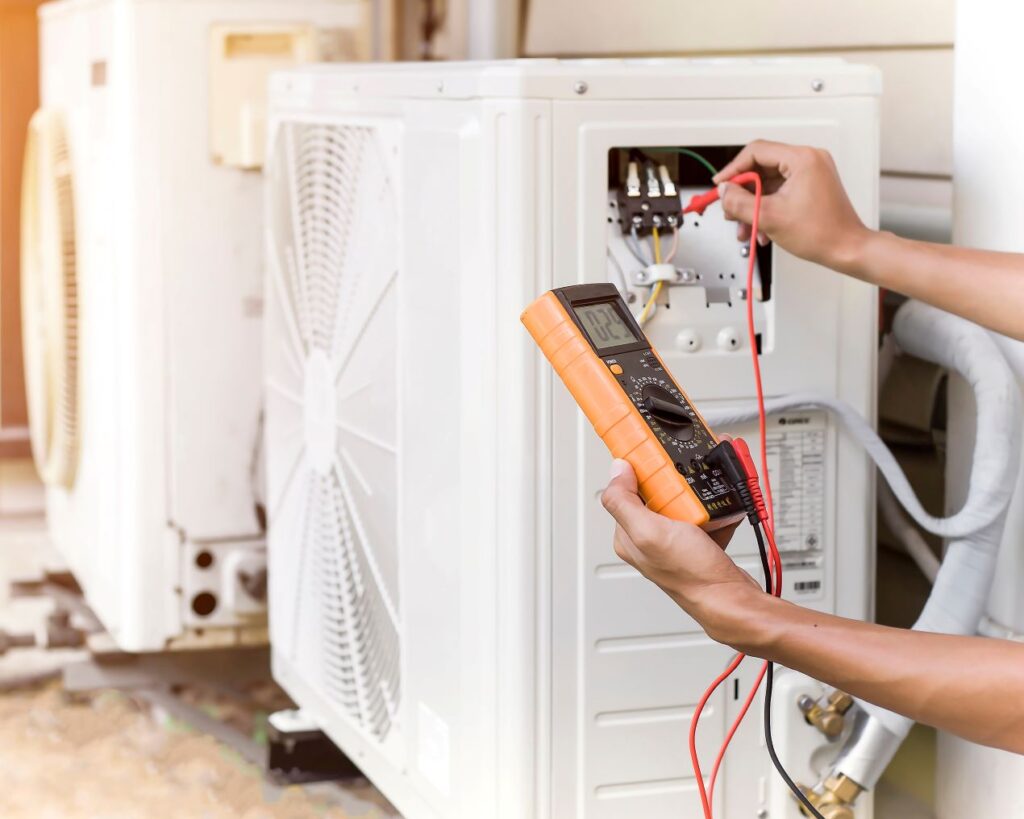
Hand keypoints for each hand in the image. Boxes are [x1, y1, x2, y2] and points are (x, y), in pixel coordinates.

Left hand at [600, 459, 760, 646]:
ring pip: (682, 502)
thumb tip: (615, 470)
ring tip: (707, 499)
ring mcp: (673, 541)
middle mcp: (648, 538)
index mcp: (627, 535)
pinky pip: (704, 515)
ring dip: (698, 495)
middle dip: (675, 483)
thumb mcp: (649, 532)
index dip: (640, 472)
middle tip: (688, 486)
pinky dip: (714, 510)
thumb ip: (624, 501)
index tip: (658, 461)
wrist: (730, 599)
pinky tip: (722, 510)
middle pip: (656, 493)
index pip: (624, 491)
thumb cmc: (691, 574)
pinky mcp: (696, 543)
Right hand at [712, 140, 868, 270]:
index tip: (720, 185)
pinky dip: (766, 207)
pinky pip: (780, 192)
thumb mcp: (769, 217)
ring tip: (744, 225)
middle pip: (761, 168)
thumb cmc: (822, 233)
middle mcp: (809, 160)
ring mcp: (811, 173)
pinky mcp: (811, 187)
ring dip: (753, 204)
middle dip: (742, 192)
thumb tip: (724, 192)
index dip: (733, 169)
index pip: (756, 152)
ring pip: (768, 183)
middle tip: (730, 208)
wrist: (847, 249)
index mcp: (802, 159)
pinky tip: (760, 228)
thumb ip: (739, 202)